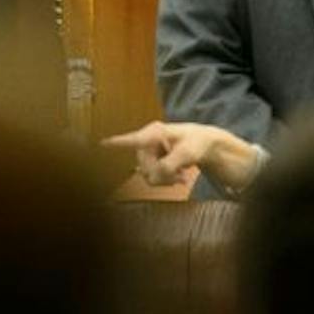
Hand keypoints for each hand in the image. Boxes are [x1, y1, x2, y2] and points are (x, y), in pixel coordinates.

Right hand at [102, 120, 258, 192]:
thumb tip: (152, 177)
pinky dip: (166, 179)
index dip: (113, 144)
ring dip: (164, 178)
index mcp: (153, 133)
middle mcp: (150, 141)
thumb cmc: (203, 142)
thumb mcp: (188, 153)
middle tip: (178, 177)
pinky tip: (179, 178)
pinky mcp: (160, 160)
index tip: (96, 146)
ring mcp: (154, 151)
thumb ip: (167, 165)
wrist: (217, 147)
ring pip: (148, 173)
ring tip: (181, 177)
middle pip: (141, 164)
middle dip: (158, 173)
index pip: (130, 140)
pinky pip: (154, 176)